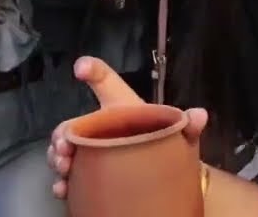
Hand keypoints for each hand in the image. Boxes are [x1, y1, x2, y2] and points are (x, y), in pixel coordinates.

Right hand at [49, 57, 207, 198]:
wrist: (165, 171)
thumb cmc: (165, 140)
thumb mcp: (179, 131)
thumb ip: (188, 124)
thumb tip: (200, 115)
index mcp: (120, 107)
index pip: (105, 81)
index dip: (94, 70)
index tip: (81, 67)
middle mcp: (100, 127)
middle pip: (72, 125)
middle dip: (61, 135)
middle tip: (63, 148)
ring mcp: (92, 152)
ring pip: (64, 152)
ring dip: (58, 158)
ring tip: (63, 168)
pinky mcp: (90, 175)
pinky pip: (69, 178)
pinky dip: (62, 183)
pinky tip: (63, 189)